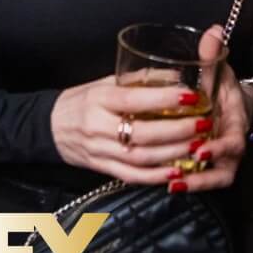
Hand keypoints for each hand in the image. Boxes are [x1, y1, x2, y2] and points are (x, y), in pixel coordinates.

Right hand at [50, 25, 225, 184]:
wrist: (50, 127)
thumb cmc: (83, 99)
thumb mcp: (106, 81)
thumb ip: (140, 80)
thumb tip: (178, 76)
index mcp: (99, 98)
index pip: (134, 99)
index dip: (163, 99)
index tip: (190, 96)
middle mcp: (98, 126)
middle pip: (141, 133)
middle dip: (176, 130)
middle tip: (203, 123)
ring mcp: (100, 151)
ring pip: (140, 158)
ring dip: (172, 153)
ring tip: (198, 146)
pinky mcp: (102, 169)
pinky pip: (131, 176)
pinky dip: (155, 176)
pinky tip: (176, 171)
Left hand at [175, 62, 251, 192]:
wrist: (228, 102)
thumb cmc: (220, 86)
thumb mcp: (218, 70)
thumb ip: (214, 55)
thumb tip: (213, 31)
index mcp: (235, 124)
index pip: (234, 142)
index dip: (219, 148)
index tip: (200, 149)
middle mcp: (230, 146)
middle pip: (224, 171)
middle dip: (203, 176)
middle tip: (179, 174)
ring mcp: (220, 159)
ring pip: (212, 180)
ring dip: (193, 184)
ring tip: (172, 183)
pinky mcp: (208, 165)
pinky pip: (200, 179)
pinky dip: (187, 182)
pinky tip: (167, 182)